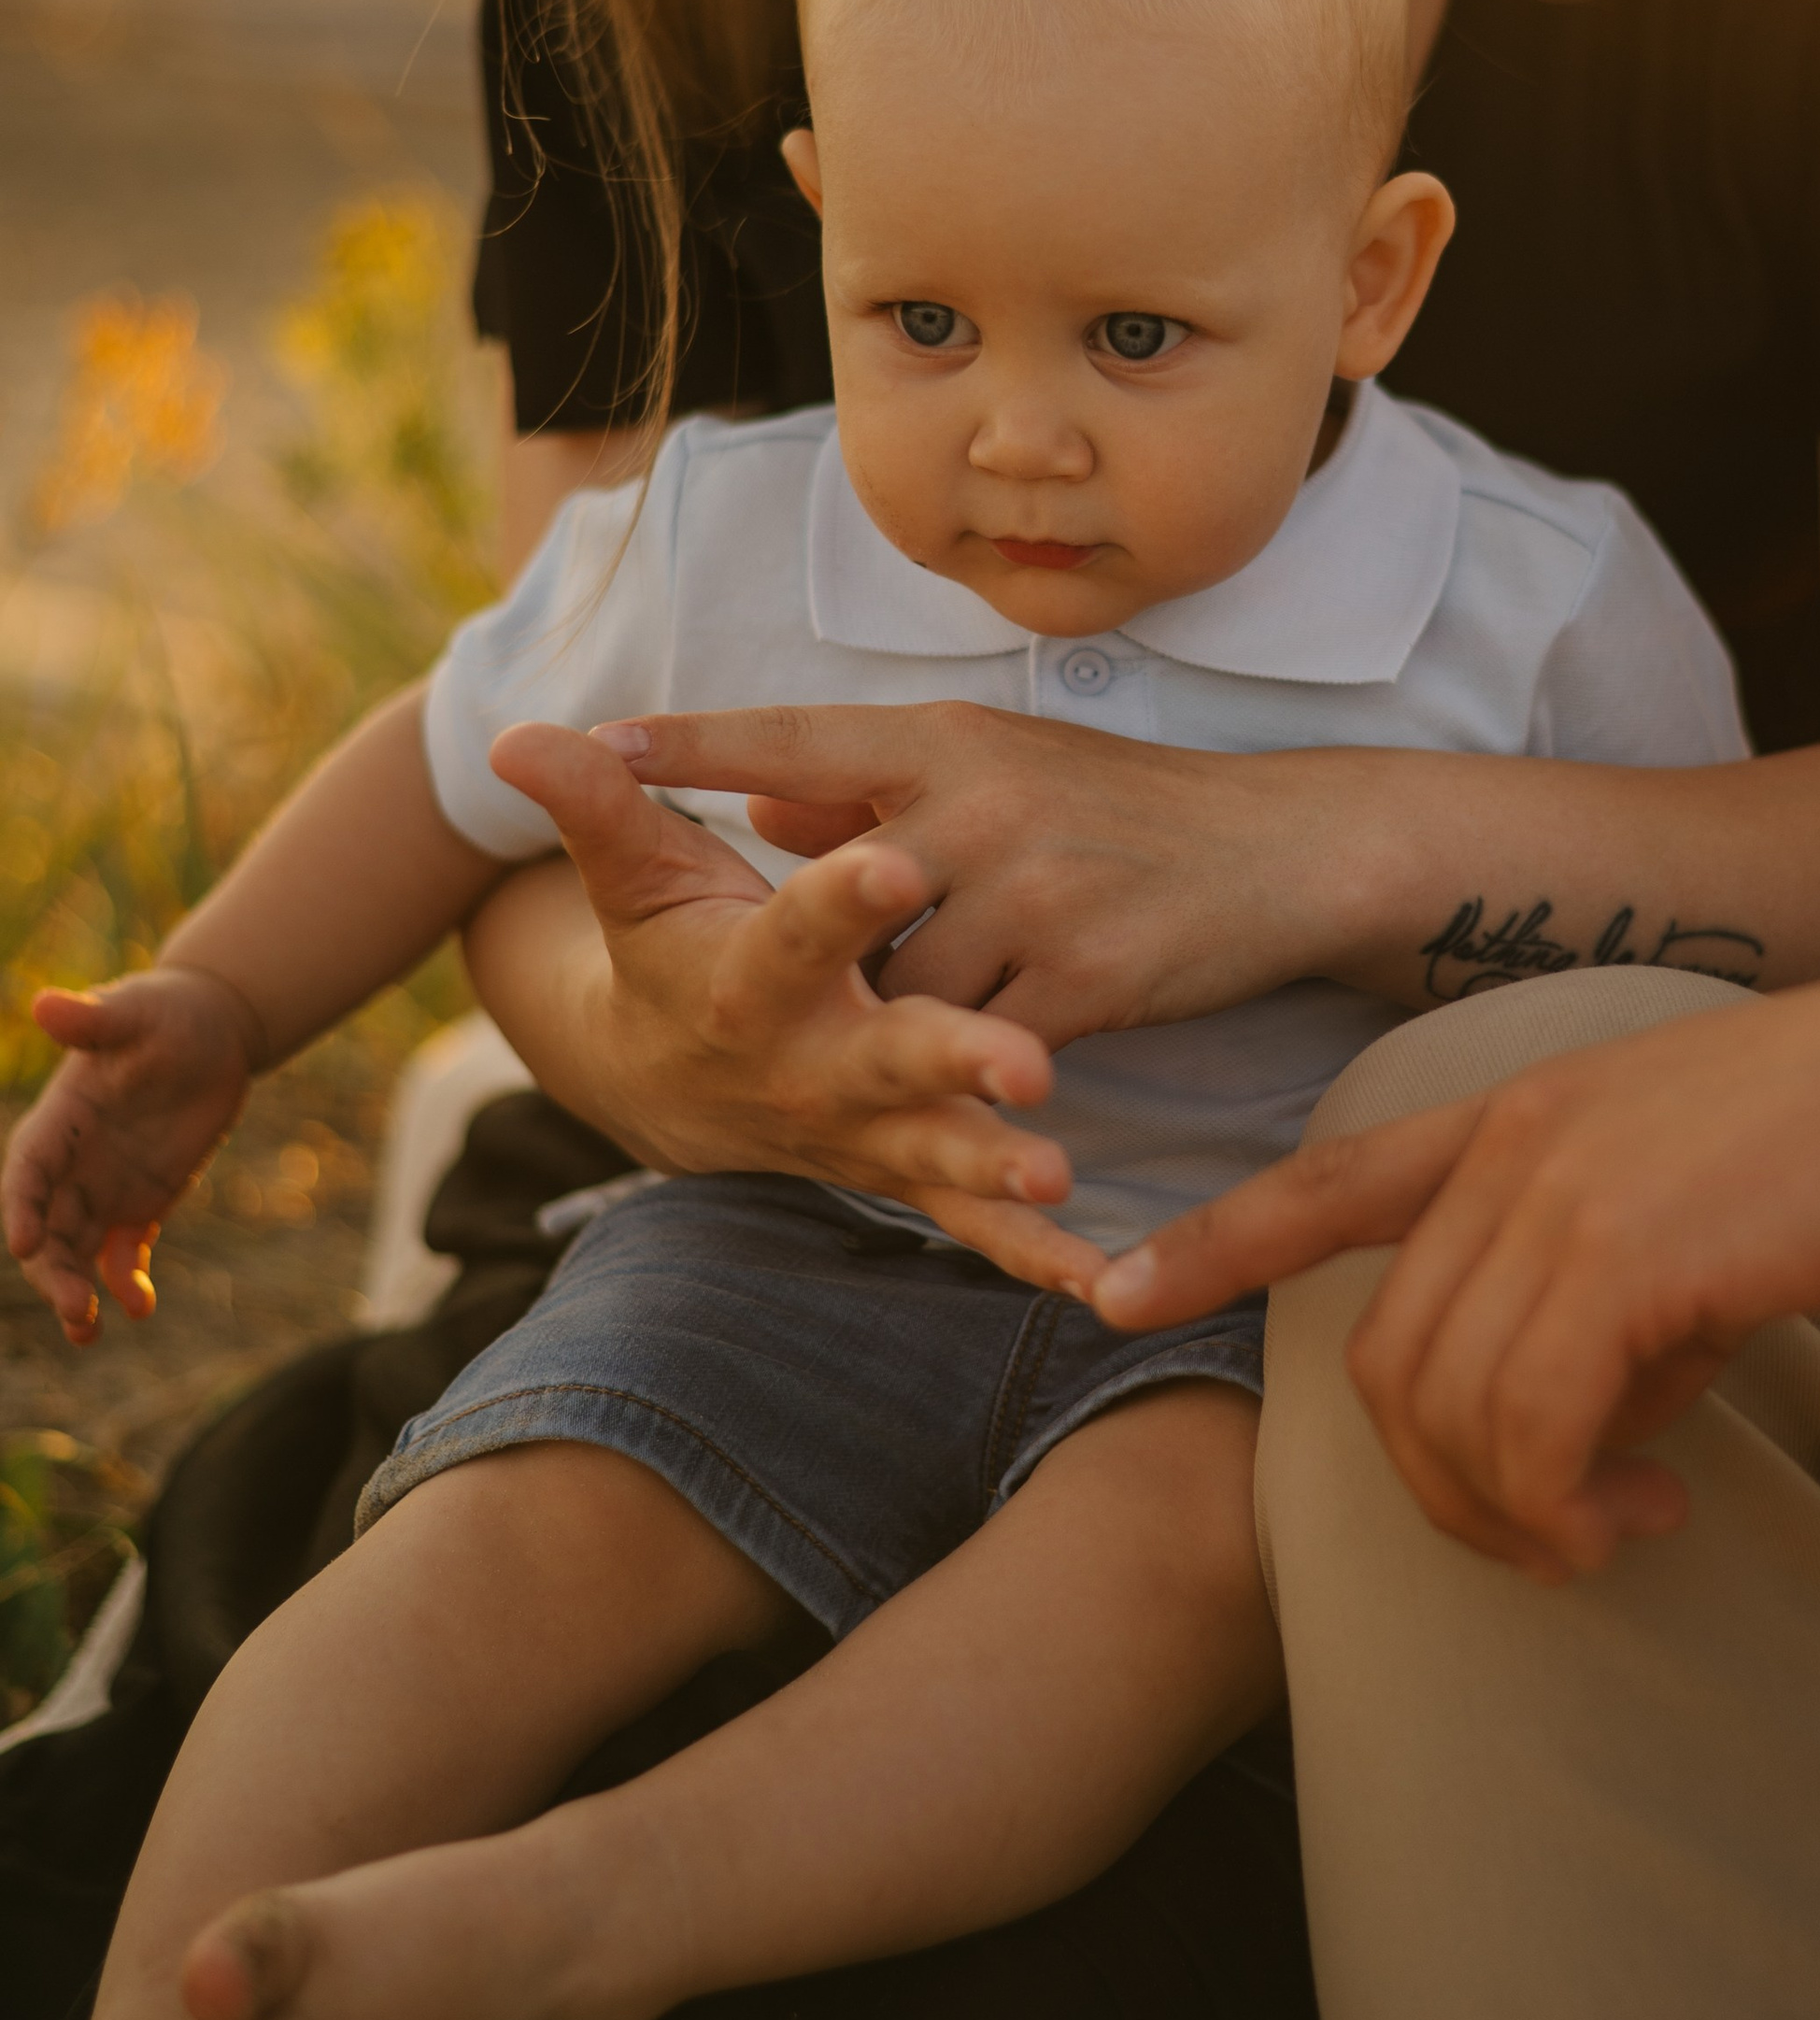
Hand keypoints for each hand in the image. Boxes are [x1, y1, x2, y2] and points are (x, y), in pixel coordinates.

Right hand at [4, 969, 259, 1341]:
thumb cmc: (165, 1011)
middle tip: (74, 1309)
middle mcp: (73, 1162)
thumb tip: (44, 1004)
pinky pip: (125, 1254)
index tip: (25, 1244)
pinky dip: (127, 1282)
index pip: (28, 1169)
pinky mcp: (143, 1204)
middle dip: (51, 1271)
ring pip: (76, 1252)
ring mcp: (104, 1187)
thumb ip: (93, 1020)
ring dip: (75, 1292)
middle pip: (46, 1227)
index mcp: (60, 1119)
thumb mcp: (134, 1011)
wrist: (212, 1029)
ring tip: (87, 1331)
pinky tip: (141, 1307)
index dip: (22, 1205)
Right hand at [485, 724, 1110, 1295]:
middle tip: (1025, 1066)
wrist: (663, 1082)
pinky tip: (1103, 1284)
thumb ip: (597, 805)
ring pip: (932, 1154)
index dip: (840, 900)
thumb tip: (516, 735)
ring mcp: (856, 1131)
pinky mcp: (897, 1174)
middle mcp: (805, 1065)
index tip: (897, 864)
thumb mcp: (631, 877)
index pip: (797, 933)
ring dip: (995, 1171)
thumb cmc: (668, 947)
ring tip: (1060, 1177)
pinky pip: (966, 1228)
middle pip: (882, 1062)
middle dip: (951, 1063)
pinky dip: (1030, 1258)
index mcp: (748, 980)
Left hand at [581, 702, 1373, 1046]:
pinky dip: (970, 1073)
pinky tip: (977, 1082)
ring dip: (889, 1026)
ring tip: (885, 1045)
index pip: (796, 736)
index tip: (593, 743)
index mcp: (949, 742)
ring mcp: (1032, 896)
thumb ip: (874, 792)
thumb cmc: (1125, 808)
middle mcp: (980, 807)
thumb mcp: (999, 771)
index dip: (694, 743)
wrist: (1284, 850)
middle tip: (693, 971)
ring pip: (903, 990)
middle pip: (836, 885)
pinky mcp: (1081, 982)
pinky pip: (984, 1051)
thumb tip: (762, 803)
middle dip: (785, 938)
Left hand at [1094, 921, 1819, 1577]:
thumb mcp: (1700, 1207)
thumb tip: (1586, 1436)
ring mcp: (1560, 1192)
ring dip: (1519, 1515)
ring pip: (1449, 1410)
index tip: (1109, 1289)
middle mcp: (1512, 1143)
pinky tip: (1645, 1509)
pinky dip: (1568, 1505)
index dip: (1214, 1241)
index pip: (1326, 1180)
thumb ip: (1611, 1298)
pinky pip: (1532, 1428)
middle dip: (1444, 1490)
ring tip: (1615, 1532)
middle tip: (1558, 1543)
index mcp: (1519, 1109)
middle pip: (1387, 1364)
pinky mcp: (1627, 1253)